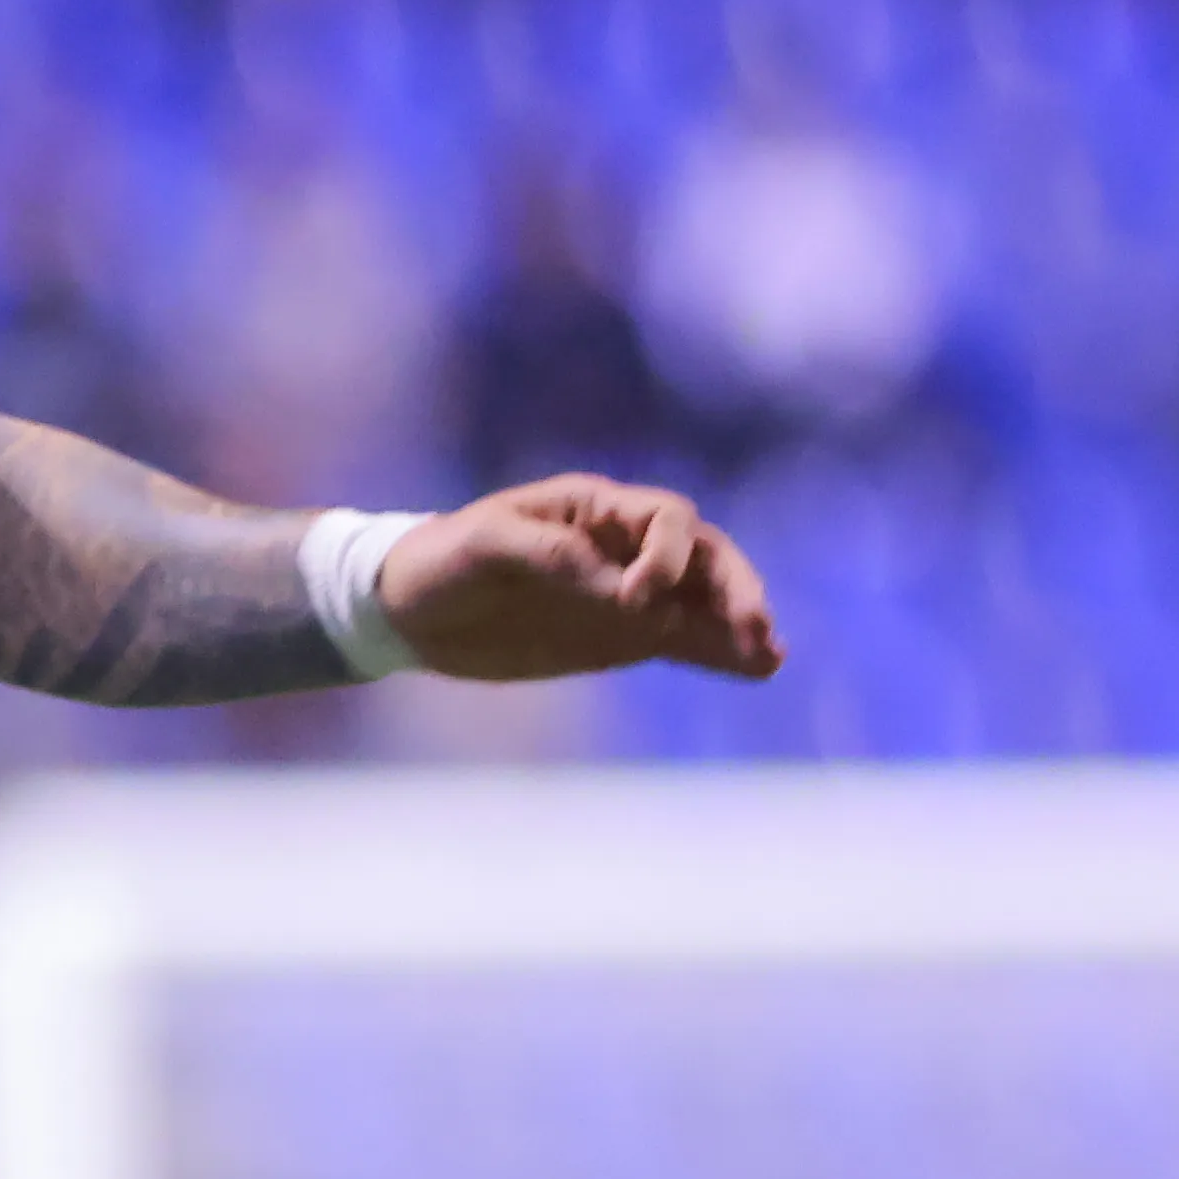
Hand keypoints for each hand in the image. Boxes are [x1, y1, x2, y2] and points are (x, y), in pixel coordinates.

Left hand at [384, 476, 788, 683]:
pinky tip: (757, 670)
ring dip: (738, 623)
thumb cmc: (442, 559)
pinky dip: (719, 654)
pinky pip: (683, 641)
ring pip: (703, 602)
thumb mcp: (486, 544)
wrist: (409, 609)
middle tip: (753, 627)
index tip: (639, 599)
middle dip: (733, 588)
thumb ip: (552, 557)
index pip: (664, 519)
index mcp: (595, 508)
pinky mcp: (622, 637)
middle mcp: (625, 545)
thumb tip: (621, 592)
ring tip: (769, 655)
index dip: (668, 556)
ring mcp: (629, 593)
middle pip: (704, 557)